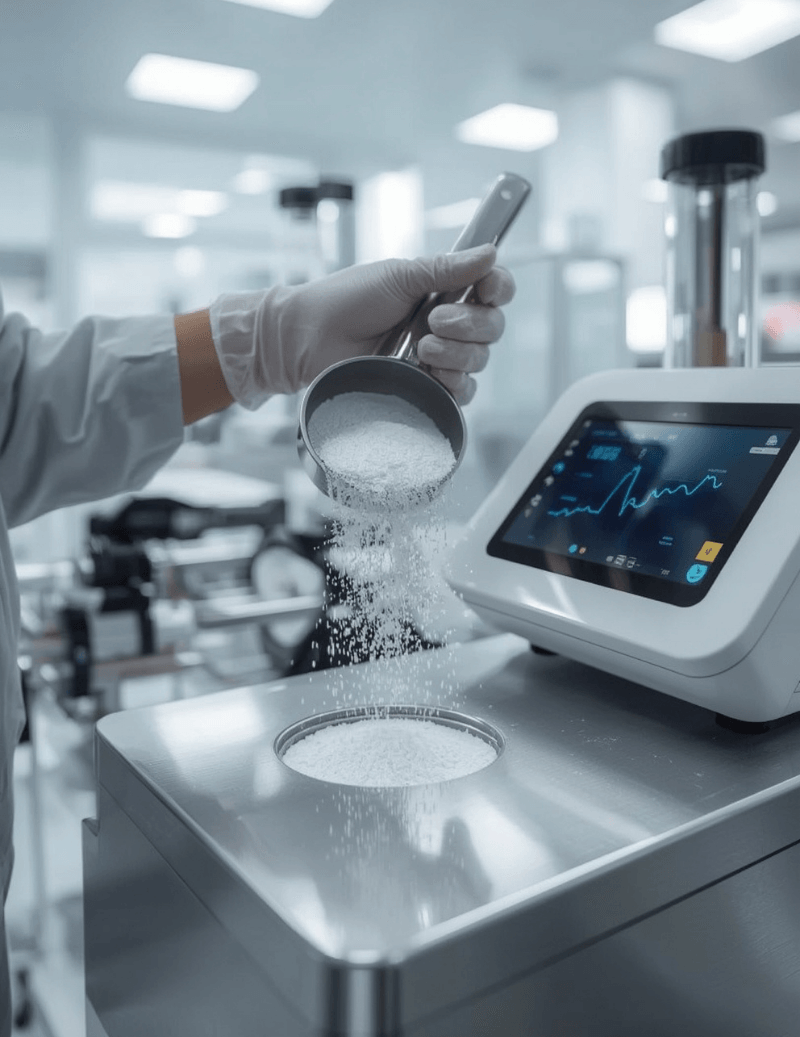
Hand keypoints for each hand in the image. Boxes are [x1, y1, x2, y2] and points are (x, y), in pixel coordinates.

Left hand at [209, 243, 514, 408]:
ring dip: (456, 353)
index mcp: (442, 291)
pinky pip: (462, 393)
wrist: (309, 339)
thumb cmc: (345, 301)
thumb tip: (490, 252)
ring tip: (421, 348)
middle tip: (433, 321)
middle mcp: (447, 324)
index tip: (489, 288)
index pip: (493, 289)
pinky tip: (428, 373)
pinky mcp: (425, 389)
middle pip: (492, 327)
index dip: (500, 288)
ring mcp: (437, 358)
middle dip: (470, 324)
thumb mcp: (398, 276)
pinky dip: (453, 383)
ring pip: (479, 361)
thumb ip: (446, 268)